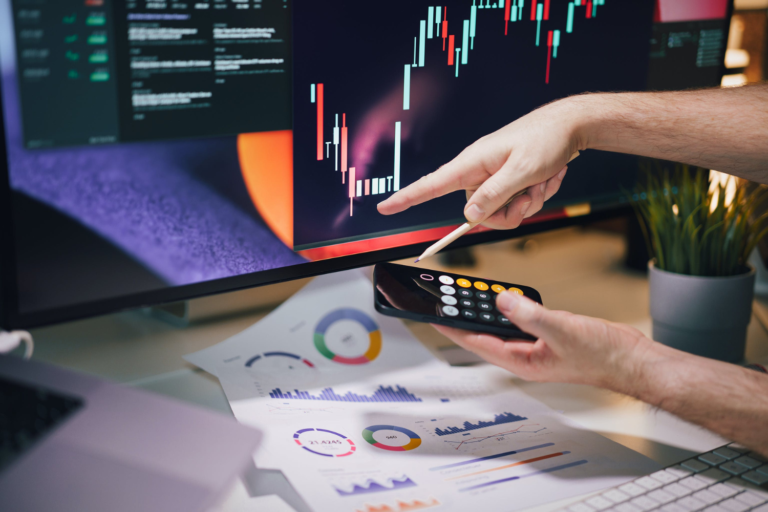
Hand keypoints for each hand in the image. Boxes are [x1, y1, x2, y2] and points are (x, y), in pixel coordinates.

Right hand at [377, 97, 586, 228]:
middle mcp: (479, 171)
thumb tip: (470, 215)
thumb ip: (494, 195)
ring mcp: (494, 177)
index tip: (385, 208)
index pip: (431, 185)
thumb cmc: (546, 140)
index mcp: (473, 163)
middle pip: (478, 212)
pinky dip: (534, 195)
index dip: (407, 198)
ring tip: (542, 180)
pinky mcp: (508, 181)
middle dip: (510, 210)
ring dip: (526, 202)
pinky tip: (547, 178)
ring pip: (500, 211)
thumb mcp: (523, 171)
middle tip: (531, 193)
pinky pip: (515, 204)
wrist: (570, 126)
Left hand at [433, 291, 659, 392]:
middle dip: (464, 317)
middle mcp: (524, 356)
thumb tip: (502, 299)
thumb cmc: (601, 355)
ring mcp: (535, 346)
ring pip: (501, 326)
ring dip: (485, 311)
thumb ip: (529, 314)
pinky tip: (504, 297)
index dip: (453, 329)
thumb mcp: (561, 330)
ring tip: (465, 294)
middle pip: (484, 334)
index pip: (477, 342)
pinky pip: (519, 320)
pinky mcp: (546, 336)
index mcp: (521, 361)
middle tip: (444, 299)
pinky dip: (509, 308)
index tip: (433, 316)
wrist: (630, 358)